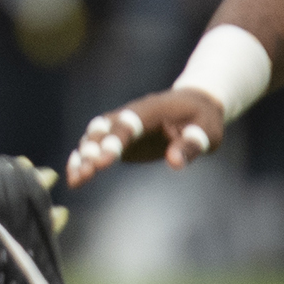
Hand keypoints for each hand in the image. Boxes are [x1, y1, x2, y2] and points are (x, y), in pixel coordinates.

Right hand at [64, 89, 228, 187]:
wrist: (194, 104)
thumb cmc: (203, 119)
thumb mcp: (208, 131)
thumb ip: (192, 144)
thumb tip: (174, 162)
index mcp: (152, 109)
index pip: (129, 124)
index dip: (114, 142)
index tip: (102, 163)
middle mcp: (130, 113)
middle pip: (104, 130)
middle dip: (92, 151)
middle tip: (84, 174)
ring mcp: (121, 124)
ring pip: (94, 136)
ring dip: (83, 156)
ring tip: (75, 180)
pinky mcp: (119, 136)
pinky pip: (96, 144)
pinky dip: (83, 157)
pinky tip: (75, 175)